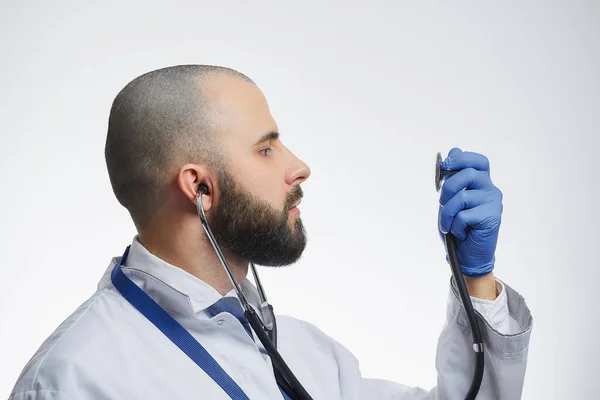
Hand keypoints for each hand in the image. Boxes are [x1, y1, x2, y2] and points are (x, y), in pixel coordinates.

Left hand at [438, 148, 502, 276]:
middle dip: (447, 188)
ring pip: (462, 197)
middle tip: (442, 204)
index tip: (446, 165)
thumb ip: (453, 178)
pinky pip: (463, 216)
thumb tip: (453, 150)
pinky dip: (454, 226)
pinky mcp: (491, 218)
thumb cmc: (458, 227)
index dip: (462, 158)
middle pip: (467, 174)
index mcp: (481, 183)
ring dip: (447, 214)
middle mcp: (490, 190)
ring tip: (449, 225)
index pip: (479, 161)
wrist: (467, 256)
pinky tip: (460, 233)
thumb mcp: (450, 201)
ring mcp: (493, 203)